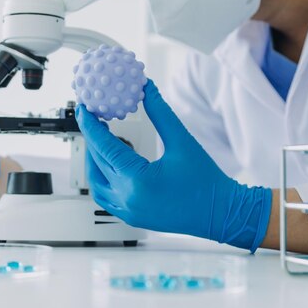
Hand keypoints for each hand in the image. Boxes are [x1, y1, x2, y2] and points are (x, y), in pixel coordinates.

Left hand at [76, 80, 271, 251]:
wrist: (222, 213)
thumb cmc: (207, 182)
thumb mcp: (181, 141)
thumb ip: (159, 113)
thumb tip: (147, 89)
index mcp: (138, 180)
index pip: (104, 146)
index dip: (91, 124)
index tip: (85, 109)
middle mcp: (128, 198)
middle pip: (97, 162)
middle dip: (92, 138)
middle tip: (93, 118)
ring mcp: (129, 212)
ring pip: (96, 184)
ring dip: (94, 161)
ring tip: (100, 140)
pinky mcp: (133, 218)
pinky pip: (106, 198)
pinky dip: (103, 179)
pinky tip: (110, 165)